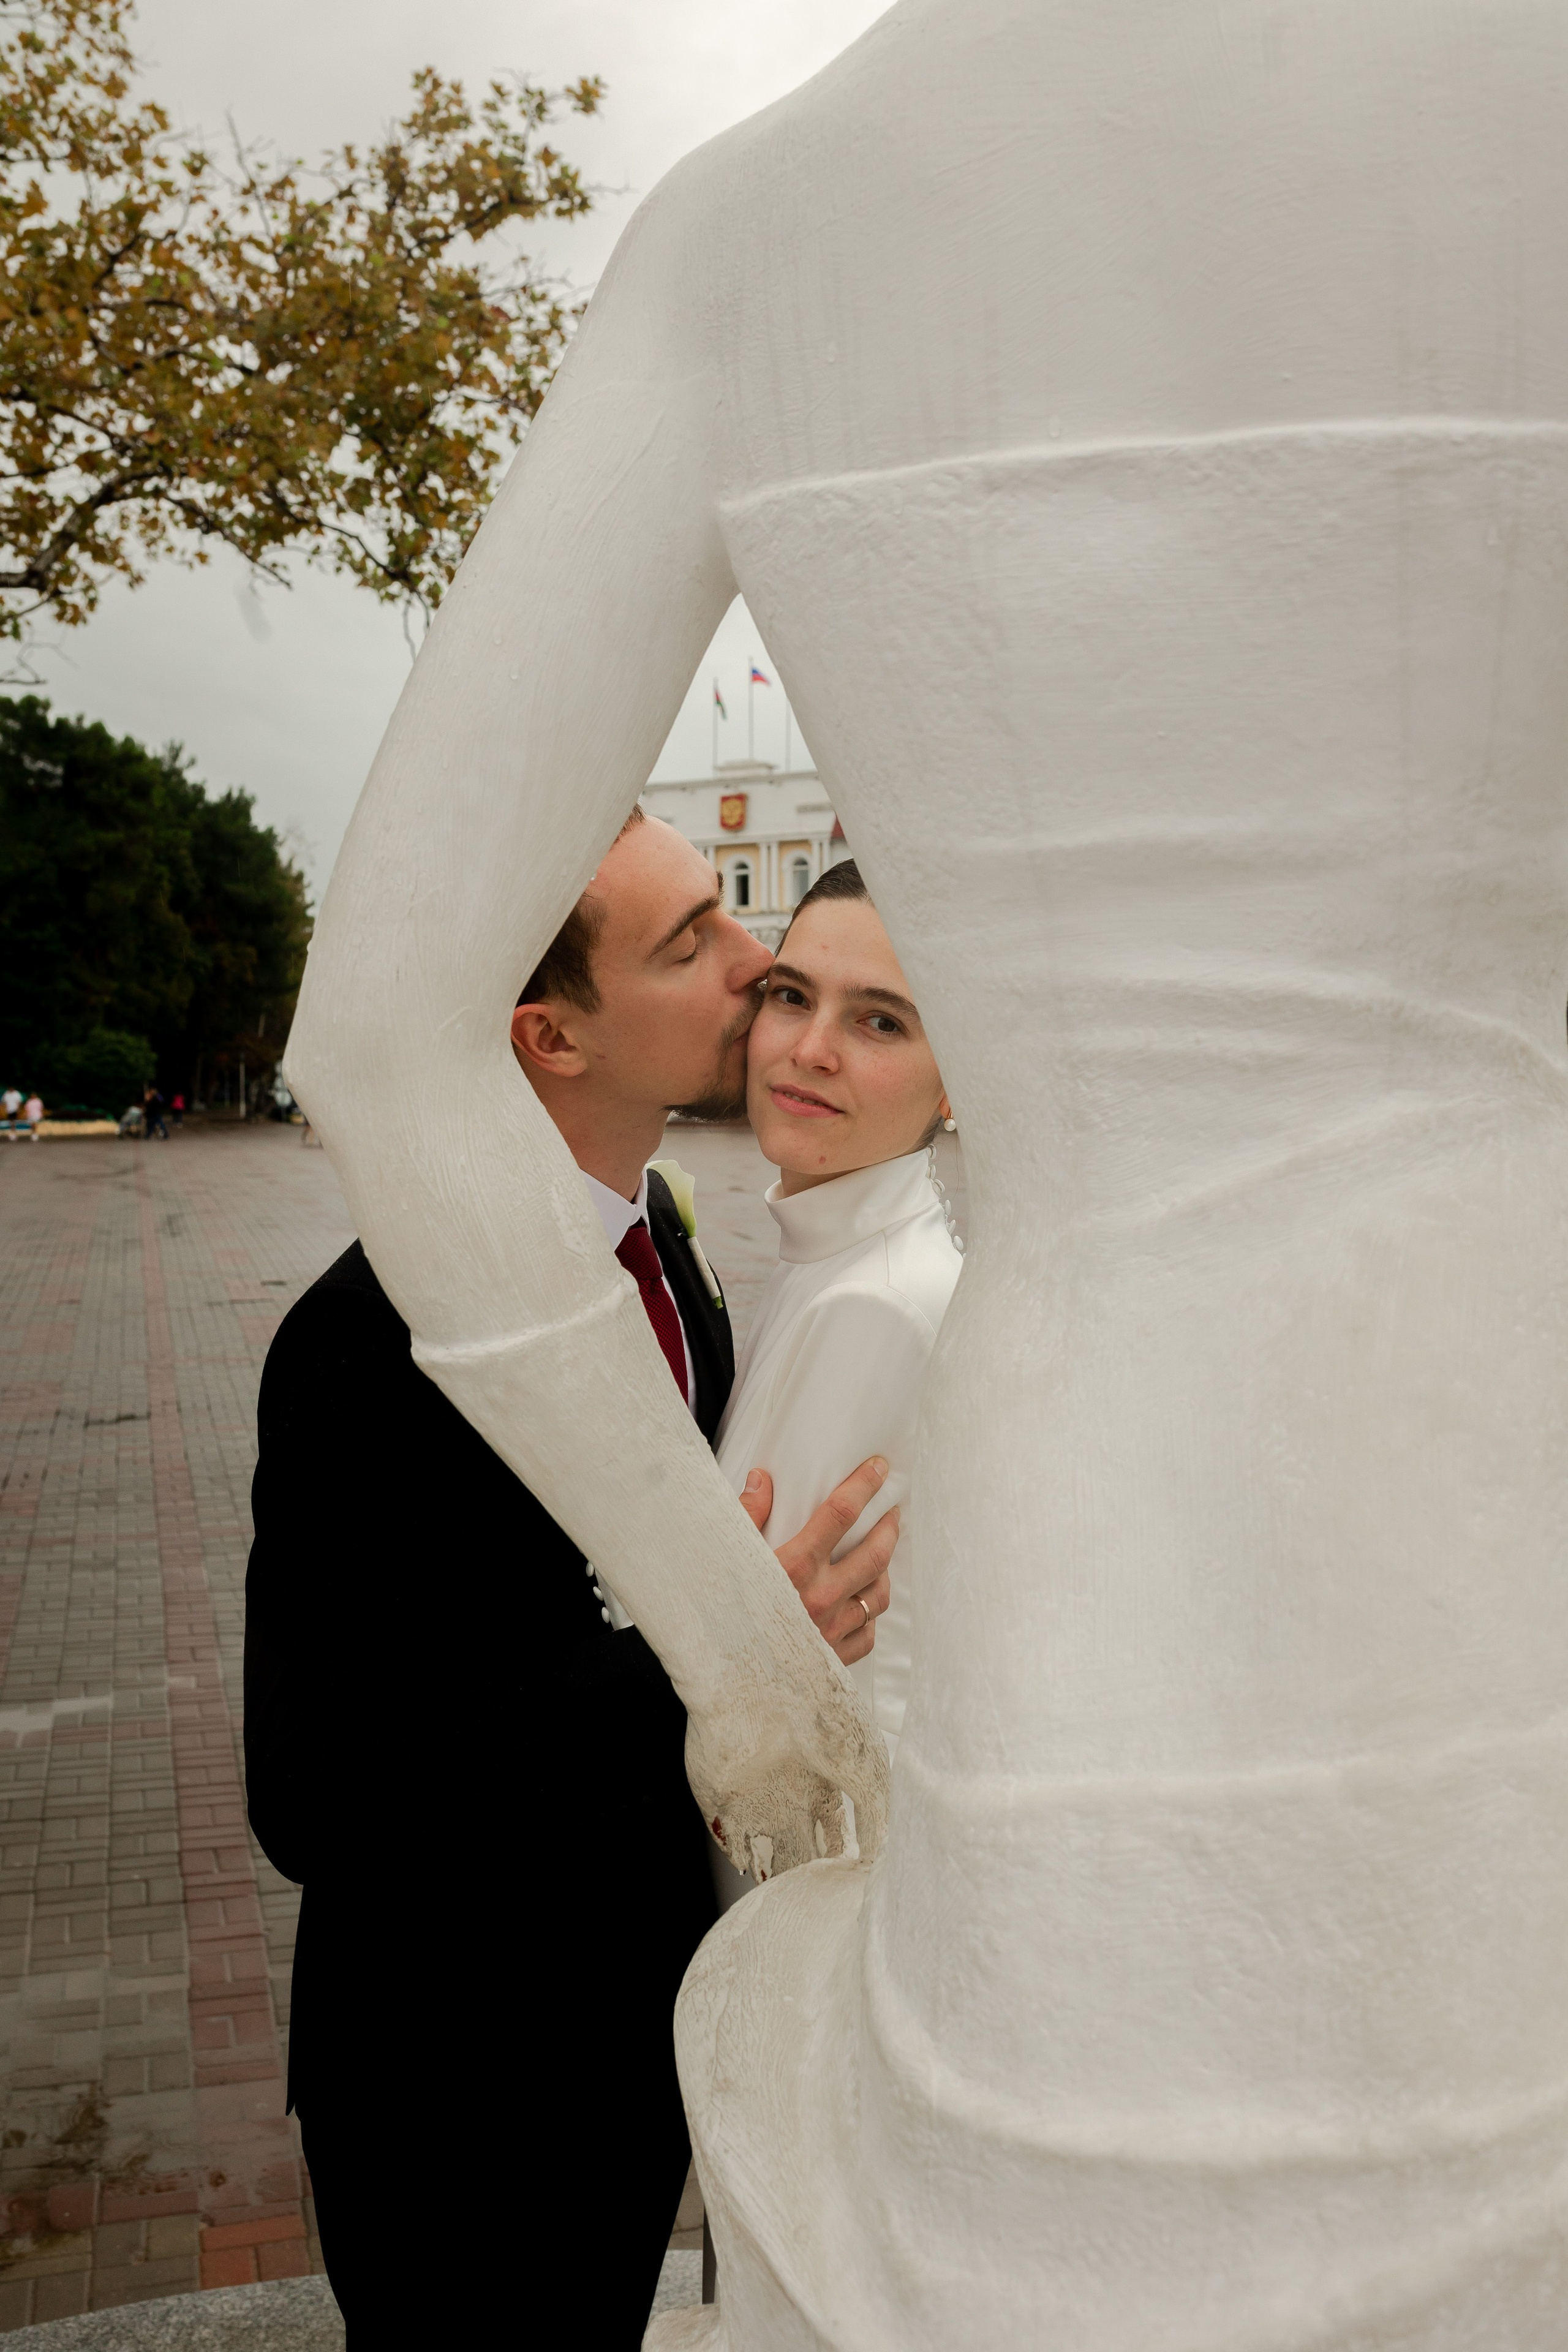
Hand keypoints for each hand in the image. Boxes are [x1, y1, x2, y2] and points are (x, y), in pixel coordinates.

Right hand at [740, 1458, 898, 1666]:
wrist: (721, 1681)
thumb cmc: (718, 1615)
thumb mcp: (727, 1558)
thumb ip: (746, 1516)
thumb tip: (762, 1479)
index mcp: (793, 1566)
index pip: (841, 1514)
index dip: (864, 1485)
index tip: (879, 1468)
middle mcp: (820, 1598)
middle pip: (875, 1554)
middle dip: (889, 1527)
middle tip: (892, 1512)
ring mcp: (831, 1632)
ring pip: (878, 1594)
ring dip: (885, 1570)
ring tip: (882, 1556)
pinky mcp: (834, 1660)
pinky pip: (868, 1634)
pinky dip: (870, 1616)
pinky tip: (863, 1603)